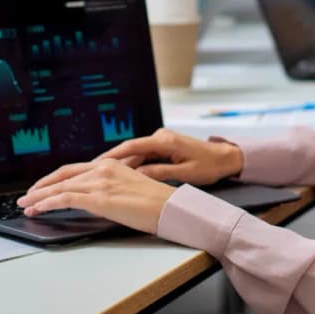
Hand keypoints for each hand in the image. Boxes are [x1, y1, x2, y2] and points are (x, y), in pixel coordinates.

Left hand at [17, 159, 174, 234]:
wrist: (168, 206)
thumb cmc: (155, 201)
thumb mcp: (130, 185)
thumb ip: (110, 185)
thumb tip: (94, 195)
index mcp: (112, 164)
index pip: (75, 169)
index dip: (55, 179)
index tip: (44, 187)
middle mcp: (104, 169)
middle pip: (64, 175)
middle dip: (42, 186)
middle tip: (28, 196)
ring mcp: (101, 182)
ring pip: (61, 187)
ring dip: (40, 197)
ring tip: (28, 205)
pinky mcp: (99, 198)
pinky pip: (65, 199)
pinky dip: (48, 203)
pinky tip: (39, 209)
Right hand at [97, 127, 243, 185]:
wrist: (226, 157)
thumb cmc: (209, 165)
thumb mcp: (184, 173)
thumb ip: (160, 172)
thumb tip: (136, 176)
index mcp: (165, 141)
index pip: (132, 146)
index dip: (112, 155)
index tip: (94, 163)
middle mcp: (161, 137)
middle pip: (129, 149)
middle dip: (109, 160)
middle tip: (89, 172)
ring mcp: (162, 140)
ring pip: (135, 153)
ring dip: (119, 164)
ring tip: (99, 176)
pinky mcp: (164, 146)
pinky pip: (143, 155)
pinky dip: (132, 164)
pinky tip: (121, 175)